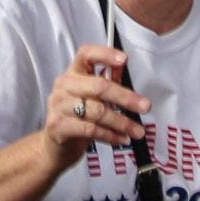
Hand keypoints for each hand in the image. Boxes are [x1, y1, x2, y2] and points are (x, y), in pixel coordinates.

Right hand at [45, 44, 148, 162]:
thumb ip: (106, 82)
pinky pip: (91, 129)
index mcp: (73, 73)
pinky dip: (110, 135)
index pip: (86, 54)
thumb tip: (121, 67)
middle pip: (99, 86)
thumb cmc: (76, 118)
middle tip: (145, 107)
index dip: (105, 54)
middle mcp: (64, 85)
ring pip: (97, 111)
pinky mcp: (58, 126)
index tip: (124, 60)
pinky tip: (121, 139)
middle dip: (126, 97)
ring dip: (122, 122)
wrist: (54, 146)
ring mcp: (59, 105)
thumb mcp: (91, 98)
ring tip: (137, 131)